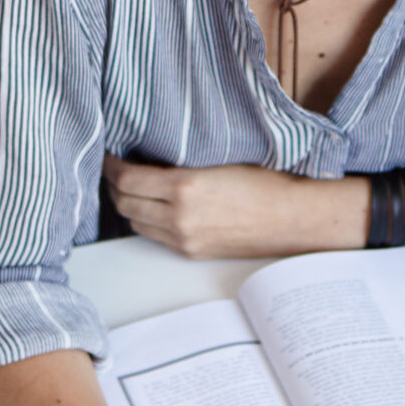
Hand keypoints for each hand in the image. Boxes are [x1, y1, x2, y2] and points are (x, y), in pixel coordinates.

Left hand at [103, 156, 360, 260]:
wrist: (293, 218)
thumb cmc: (265, 182)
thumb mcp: (218, 159)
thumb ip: (180, 164)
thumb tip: (148, 157)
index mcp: (185, 188)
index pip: (127, 179)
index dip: (112, 165)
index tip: (111, 153)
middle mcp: (179, 218)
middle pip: (124, 203)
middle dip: (114, 184)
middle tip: (115, 167)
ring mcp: (184, 240)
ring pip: (135, 222)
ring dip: (128, 204)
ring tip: (132, 186)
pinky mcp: (192, 252)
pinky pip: (155, 236)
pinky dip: (146, 219)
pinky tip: (152, 205)